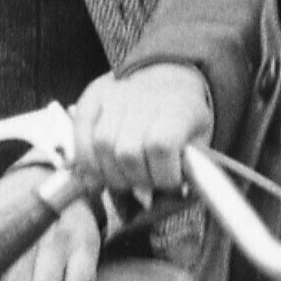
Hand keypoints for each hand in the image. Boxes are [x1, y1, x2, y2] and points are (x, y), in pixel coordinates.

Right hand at [69, 64, 214, 199]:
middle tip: (143, 184)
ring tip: (123, 177)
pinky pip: (80, 134)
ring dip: (110, 173)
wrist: (166, 79)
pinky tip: (99, 170)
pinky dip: (87, 159)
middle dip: (135, 179)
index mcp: (177, 107)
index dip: (162, 175)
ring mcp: (114, 94)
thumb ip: (186, 171)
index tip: (169, 182)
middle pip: (127, 151)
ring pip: (101, 145)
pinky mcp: (92, 96)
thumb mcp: (200, 142)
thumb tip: (156, 201)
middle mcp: (143, 96)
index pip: (160, 146)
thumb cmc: (183, 118)